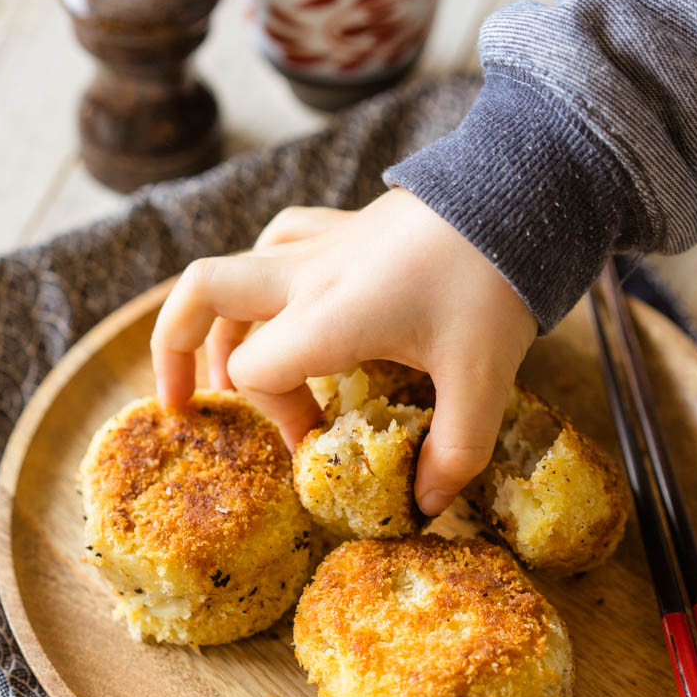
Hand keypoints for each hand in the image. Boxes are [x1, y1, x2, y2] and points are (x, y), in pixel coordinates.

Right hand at [150, 188, 536, 515]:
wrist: (521, 192)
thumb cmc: (496, 282)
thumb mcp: (483, 379)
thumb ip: (454, 450)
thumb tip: (426, 505)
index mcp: (329, 316)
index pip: (252, 371)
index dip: (275, 420)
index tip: (318, 445)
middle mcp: (307, 275)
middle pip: (200, 296)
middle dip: (174, 351)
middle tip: (184, 404)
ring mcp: (321, 243)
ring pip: (230, 267)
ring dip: (215, 320)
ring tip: (226, 369)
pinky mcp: (342, 225)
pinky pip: (275, 241)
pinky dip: (259, 275)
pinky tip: (280, 299)